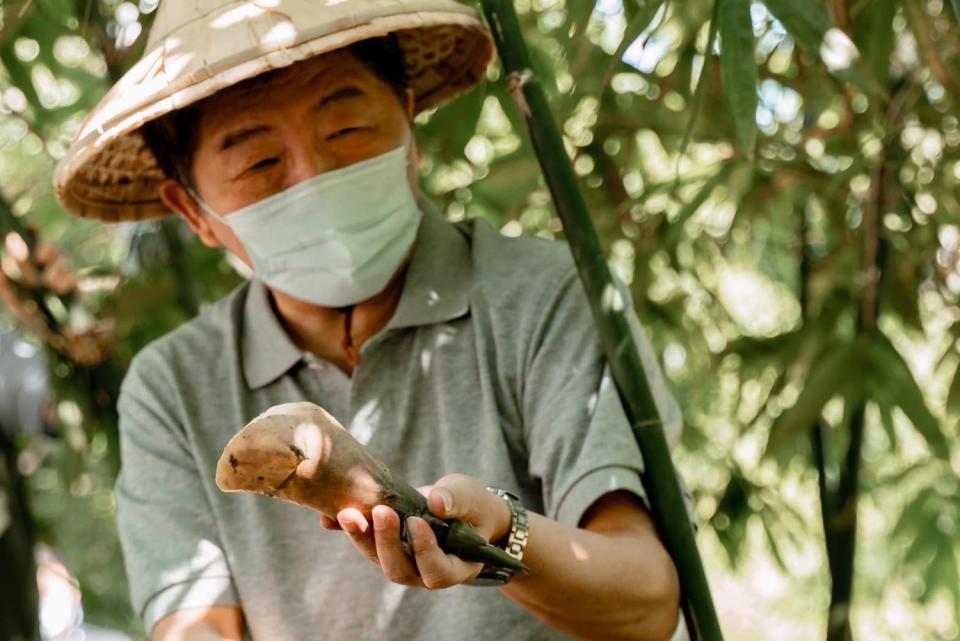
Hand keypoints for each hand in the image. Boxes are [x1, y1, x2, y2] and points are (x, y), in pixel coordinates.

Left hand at [319, 473, 511, 588]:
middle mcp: (423, 572)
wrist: (458, 506)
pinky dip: (347, 530)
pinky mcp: (383, 545)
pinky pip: (364, 542)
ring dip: (361, 537)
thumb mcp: (471, 498)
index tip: (416, 521)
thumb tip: (437, 502)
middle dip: (387, 543)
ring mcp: (401, 560)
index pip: (437, 571)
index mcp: (454, 567)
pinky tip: (329, 517)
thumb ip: (458, 501)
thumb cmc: (471, 506)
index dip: (424, 551)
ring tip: (347, 513)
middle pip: (400, 570)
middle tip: (381, 512)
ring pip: (377, 558)